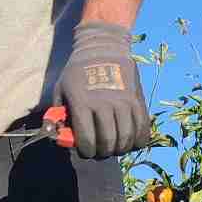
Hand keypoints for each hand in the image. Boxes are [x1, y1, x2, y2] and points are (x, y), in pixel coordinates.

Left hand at [52, 21, 151, 157]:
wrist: (104, 48)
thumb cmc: (77, 72)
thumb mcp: (60, 90)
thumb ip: (58, 116)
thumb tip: (59, 139)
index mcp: (83, 103)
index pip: (87, 140)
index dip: (86, 152)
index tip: (85, 151)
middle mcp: (105, 104)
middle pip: (108, 142)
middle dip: (102, 153)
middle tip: (99, 151)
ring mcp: (124, 103)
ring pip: (126, 139)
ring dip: (119, 149)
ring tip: (113, 147)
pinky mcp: (138, 101)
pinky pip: (143, 129)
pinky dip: (138, 141)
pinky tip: (131, 142)